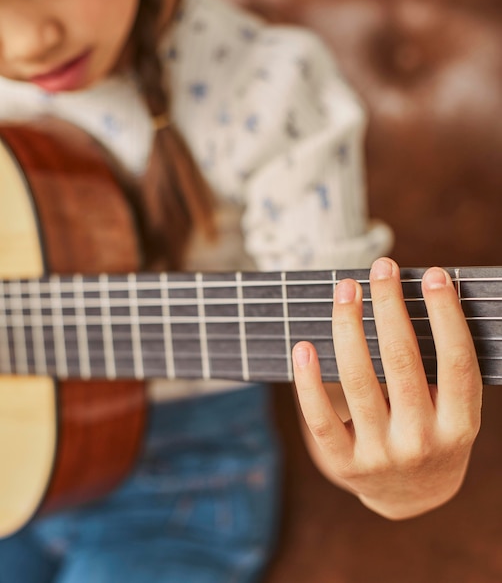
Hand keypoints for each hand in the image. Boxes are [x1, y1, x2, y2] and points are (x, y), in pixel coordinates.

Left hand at [292, 257, 482, 519]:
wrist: (412, 496)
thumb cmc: (433, 432)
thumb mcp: (451, 409)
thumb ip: (439, 367)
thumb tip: (411, 296)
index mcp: (459, 425)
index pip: (456, 362)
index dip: (445, 315)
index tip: (431, 274)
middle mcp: (421, 441)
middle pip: (402, 361)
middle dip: (389, 306)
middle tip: (381, 267)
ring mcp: (380, 455)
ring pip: (358, 380)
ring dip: (349, 326)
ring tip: (346, 289)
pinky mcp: (344, 464)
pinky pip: (320, 417)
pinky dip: (308, 381)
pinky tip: (304, 345)